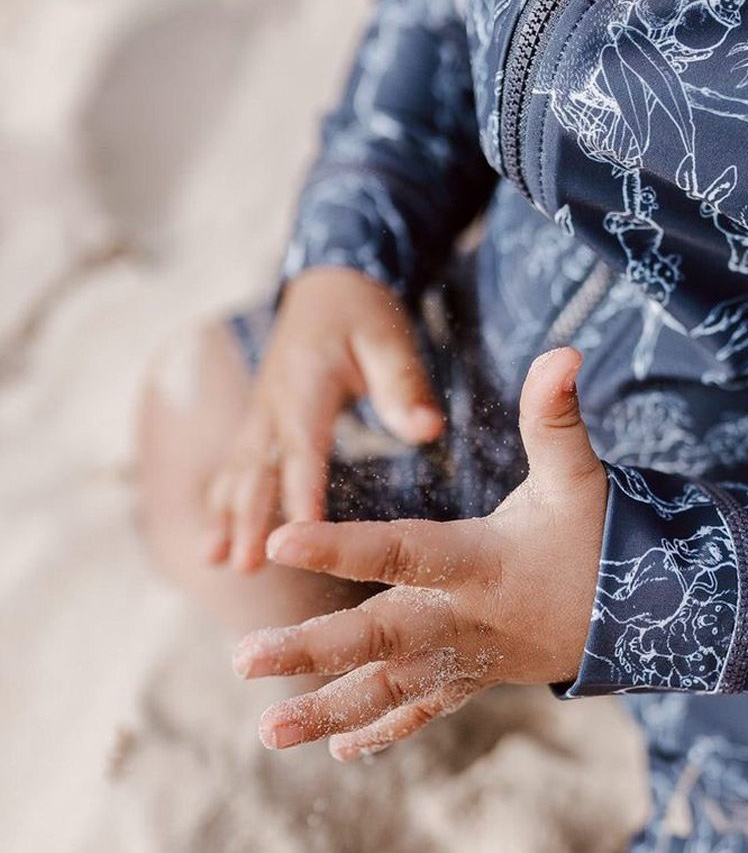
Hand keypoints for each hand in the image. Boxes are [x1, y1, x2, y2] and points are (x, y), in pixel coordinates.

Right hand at [204, 266, 443, 573]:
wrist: (328, 286)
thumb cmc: (363, 315)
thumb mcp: (390, 340)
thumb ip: (405, 386)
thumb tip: (429, 430)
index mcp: (307, 385)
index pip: (304, 447)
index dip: (301, 491)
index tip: (303, 534)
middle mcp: (274, 403)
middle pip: (258, 467)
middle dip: (249, 518)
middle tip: (244, 566)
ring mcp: (261, 412)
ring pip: (237, 470)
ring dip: (226, 517)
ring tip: (216, 562)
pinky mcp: (259, 421)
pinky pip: (235, 465)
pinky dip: (221, 502)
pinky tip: (212, 541)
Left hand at [230, 347, 606, 758]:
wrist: (642, 616)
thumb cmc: (597, 534)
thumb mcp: (579, 476)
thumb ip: (556, 418)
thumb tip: (562, 352)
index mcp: (480, 563)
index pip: (404, 551)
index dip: (342, 546)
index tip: (280, 538)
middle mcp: (465, 619)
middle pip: (381, 637)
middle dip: (311, 651)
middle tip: (242, 659)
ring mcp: (466, 660)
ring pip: (388, 690)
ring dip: (327, 712)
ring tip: (265, 732)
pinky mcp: (472, 680)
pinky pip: (421, 712)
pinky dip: (381, 731)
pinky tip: (339, 749)